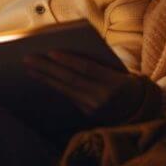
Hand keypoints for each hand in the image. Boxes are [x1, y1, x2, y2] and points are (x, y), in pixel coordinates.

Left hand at [25, 51, 159, 122]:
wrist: (138, 107)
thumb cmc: (123, 79)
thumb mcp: (117, 69)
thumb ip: (97, 62)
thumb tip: (65, 51)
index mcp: (114, 82)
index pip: (87, 69)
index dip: (68, 60)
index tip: (50, 51)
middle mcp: (103, 97)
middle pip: (71, 80)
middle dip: (48, 68)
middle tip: (28, 58)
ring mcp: (94, 108)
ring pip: (65, 90)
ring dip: (45, 77)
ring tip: (29, 67)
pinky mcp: (87, 114)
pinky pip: (67, 96)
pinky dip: (53, 85)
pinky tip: (40, 77)